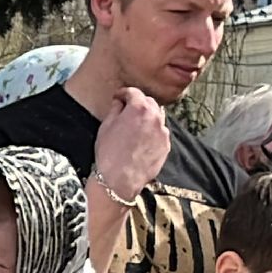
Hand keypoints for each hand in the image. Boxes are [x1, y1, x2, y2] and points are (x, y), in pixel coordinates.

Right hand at [90, 88, 169, 205]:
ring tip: (135, 127)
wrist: (120, 180)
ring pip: (157, 117)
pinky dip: (152, 132)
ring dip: (147, 117)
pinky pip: (160, 133)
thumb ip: (115, 110)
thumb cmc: (109, 153)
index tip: (118, 98)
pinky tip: (141, 141)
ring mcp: (163, 132)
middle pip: (149, 102)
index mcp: (139, 108)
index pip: (133, 92)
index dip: (123, 93)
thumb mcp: (106, 127)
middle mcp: (155, 117)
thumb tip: (120, 103)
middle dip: (138, 104)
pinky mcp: (166, 145)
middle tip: (127, 111)